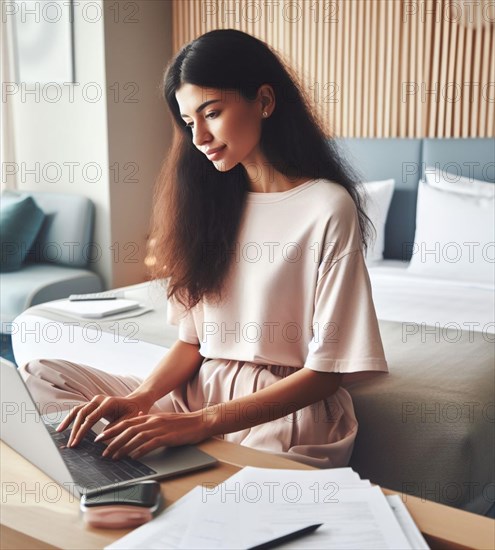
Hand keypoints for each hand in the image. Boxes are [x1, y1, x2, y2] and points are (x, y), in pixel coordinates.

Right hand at [57, 394, 151, 447]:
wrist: (136, 402)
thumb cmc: (135, 412)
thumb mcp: (129, 421)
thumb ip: (115, 428)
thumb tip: (100, 439)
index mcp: (109, 403)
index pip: (91, 418)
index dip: (82, 431)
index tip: (76, 442)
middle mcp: (100, 399)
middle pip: (82, 413)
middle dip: (74, 429)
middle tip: (70, 444)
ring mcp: (95, 400)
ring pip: (78, 409)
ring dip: (68, 421)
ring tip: (59, 432)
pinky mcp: (92, 404)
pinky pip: (79, 410)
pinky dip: (71, 418)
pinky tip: (64, 426)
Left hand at [95, 411, 209, 459]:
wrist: (200, 421)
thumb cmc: (183, 423)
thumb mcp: (164, 419)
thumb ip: (150, 421)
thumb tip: (137, 422)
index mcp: (150, 417)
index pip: (126, 422)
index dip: (112, 429)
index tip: (101, 436)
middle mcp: (153, 421)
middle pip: (128, 430)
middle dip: (113, 440)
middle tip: (102, 450)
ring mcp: (160, 428)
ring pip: (136, 437)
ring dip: (123, 447)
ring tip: (113, 456)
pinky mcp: (168, 437)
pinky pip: (150, 444)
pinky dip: (140, 450)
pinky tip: (133, 457)